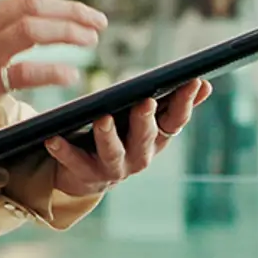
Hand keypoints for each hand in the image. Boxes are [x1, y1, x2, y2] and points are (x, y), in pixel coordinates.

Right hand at [0, 0, 107, 152]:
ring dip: (67, 33)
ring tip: (91, 42)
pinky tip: (70, 74)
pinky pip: (23, 71)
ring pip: (32, 30)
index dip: (61, 6)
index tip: (86, 16)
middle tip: (99, 25)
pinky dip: (52, 69)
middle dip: (72, 13)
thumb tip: (29, 37)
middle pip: (34, 7)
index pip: (26, 1)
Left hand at [45, 79, 211, 197]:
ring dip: (108, 136)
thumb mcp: (148, 120)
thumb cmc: (122, 135)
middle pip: (147, 137)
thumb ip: (172, 104)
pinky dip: (64, 150)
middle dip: (146, 120)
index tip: (194, 81)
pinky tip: (52, 137)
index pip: (175, 120)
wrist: (88, 174)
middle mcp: (140, 156)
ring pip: (113, 152)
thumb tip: (205, 83)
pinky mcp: (87, 175)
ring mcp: (114, 168)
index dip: (186, 103)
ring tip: (102, 118)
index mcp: (156, 138)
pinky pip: (74, 162)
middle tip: (146, 101)